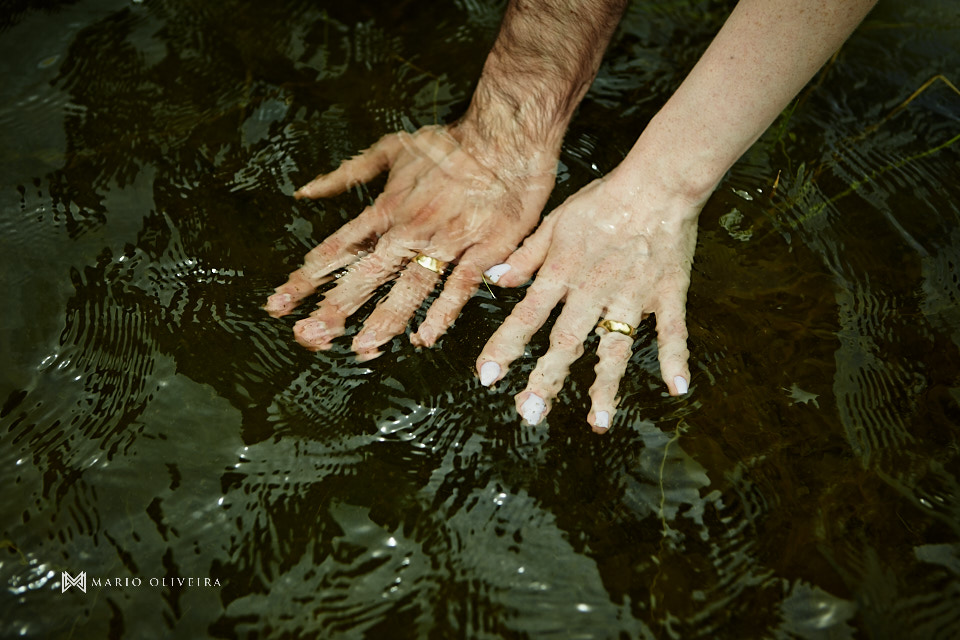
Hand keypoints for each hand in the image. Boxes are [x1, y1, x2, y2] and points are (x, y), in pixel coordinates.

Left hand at [265, 124, 556, 355]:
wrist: (506, 136)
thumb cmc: (451, 144)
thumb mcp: (391, 149)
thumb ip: (347, 172)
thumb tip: (305, 192)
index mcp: (387, 209)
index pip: (339, 249)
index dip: (307, 278)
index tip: (280, 302)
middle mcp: (410, 229)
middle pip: (366, 273)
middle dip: (335, 306)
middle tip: (308, 335)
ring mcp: (446, 241)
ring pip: (410, 285)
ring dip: (385, 317)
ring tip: (362, 347)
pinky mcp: (482, 249)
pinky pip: (459, 285)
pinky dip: (442, 311)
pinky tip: (425, 337)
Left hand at [475, 169, 700, 432]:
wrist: (656, 183)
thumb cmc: (602, 200)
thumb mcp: (553, 222)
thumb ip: (525, 256)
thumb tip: (494, 279)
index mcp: (563, 274)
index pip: (527, 316)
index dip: (505, 347)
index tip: (486, 376)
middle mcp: (593, 291)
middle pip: (566, 342)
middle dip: (546, 379)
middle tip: (530, 414)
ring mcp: (632, 296)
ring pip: (616, 348)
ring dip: (606, 387)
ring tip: (598, 423)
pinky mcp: (668, 295)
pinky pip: (673, 331)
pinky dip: (676, 359)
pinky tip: (677, 389)